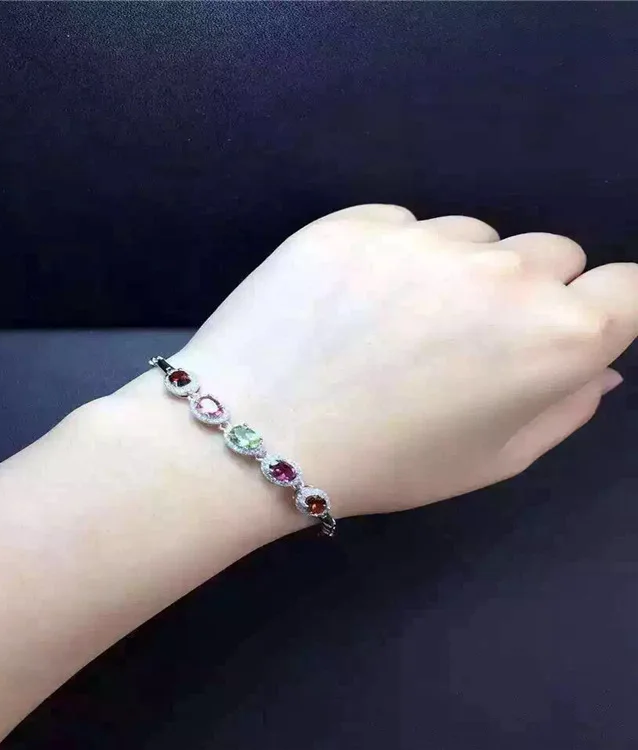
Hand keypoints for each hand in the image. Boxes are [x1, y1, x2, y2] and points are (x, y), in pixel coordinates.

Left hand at [179, 205, 637, 515]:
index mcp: (553, 336)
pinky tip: (348, 304)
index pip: (629, 289)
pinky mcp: (356, 219)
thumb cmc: (383, 464)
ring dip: (455, 273)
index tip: (577, 325)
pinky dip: (391, 257)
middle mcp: (501, 270)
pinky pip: (401, 227)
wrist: (252, 436)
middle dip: (528, 294)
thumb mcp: (491, 459)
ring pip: (473, 238)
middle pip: (552, 256)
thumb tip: (599, 363)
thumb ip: (563, 407)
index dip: (607, 308)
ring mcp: (423, 237)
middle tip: (462, 344)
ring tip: (391, 328)